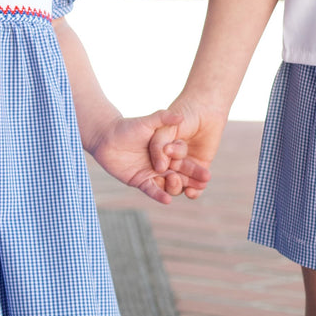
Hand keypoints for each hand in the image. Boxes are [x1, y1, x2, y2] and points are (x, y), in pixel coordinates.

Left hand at [87, 110, 208, 204]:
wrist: (106, 137)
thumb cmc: (128, 127)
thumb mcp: (148, 122)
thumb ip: (164, 118)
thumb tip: (180, 115)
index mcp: (167, 152)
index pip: (185, 162)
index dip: (196, 169)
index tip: (208, 174)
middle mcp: (162, 165)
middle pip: (180, 175)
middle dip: (192, 180)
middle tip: (204, 184)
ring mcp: (151, 174)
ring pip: (168, 184)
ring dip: (178, 187)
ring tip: (188, 191)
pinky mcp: (139, 181)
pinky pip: (151, 190)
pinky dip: (159, 195)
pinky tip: (168, 200)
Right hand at [150, 94, 226, 200]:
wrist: (206, 108)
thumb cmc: (182, 114)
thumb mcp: (165, 129)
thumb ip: (158, 145)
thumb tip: (160, 167)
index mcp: (159, 152)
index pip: (154, 170)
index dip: (154, 176)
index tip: (159, 171)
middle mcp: (171, 160)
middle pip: (166, 179)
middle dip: (170, 183)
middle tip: (173, 178)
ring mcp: (186, 165)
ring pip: (181, 183)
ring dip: (182, 188)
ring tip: (186, 187)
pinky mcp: (201, 167)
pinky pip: (196, 184)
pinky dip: (195, 191)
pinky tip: (193, 192)